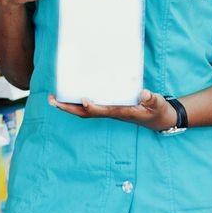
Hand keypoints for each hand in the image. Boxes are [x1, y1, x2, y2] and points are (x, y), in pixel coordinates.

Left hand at [48, 90, 177, 131]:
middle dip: (69, 108)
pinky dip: (78, 103)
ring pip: (85, 112)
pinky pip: (90, 108)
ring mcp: (109, 112)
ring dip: (68, 106)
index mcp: (122, 113)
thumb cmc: (157, 110)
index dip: (93, 107)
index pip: (104, 111)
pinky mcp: (109, 108)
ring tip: (53, 98)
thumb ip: (151, 99)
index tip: (83, 99)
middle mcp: (111, 113)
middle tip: (52, 100)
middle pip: (86, 114)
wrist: (159, 119)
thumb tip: (144, 93)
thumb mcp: (157, 104)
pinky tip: (71, 96)